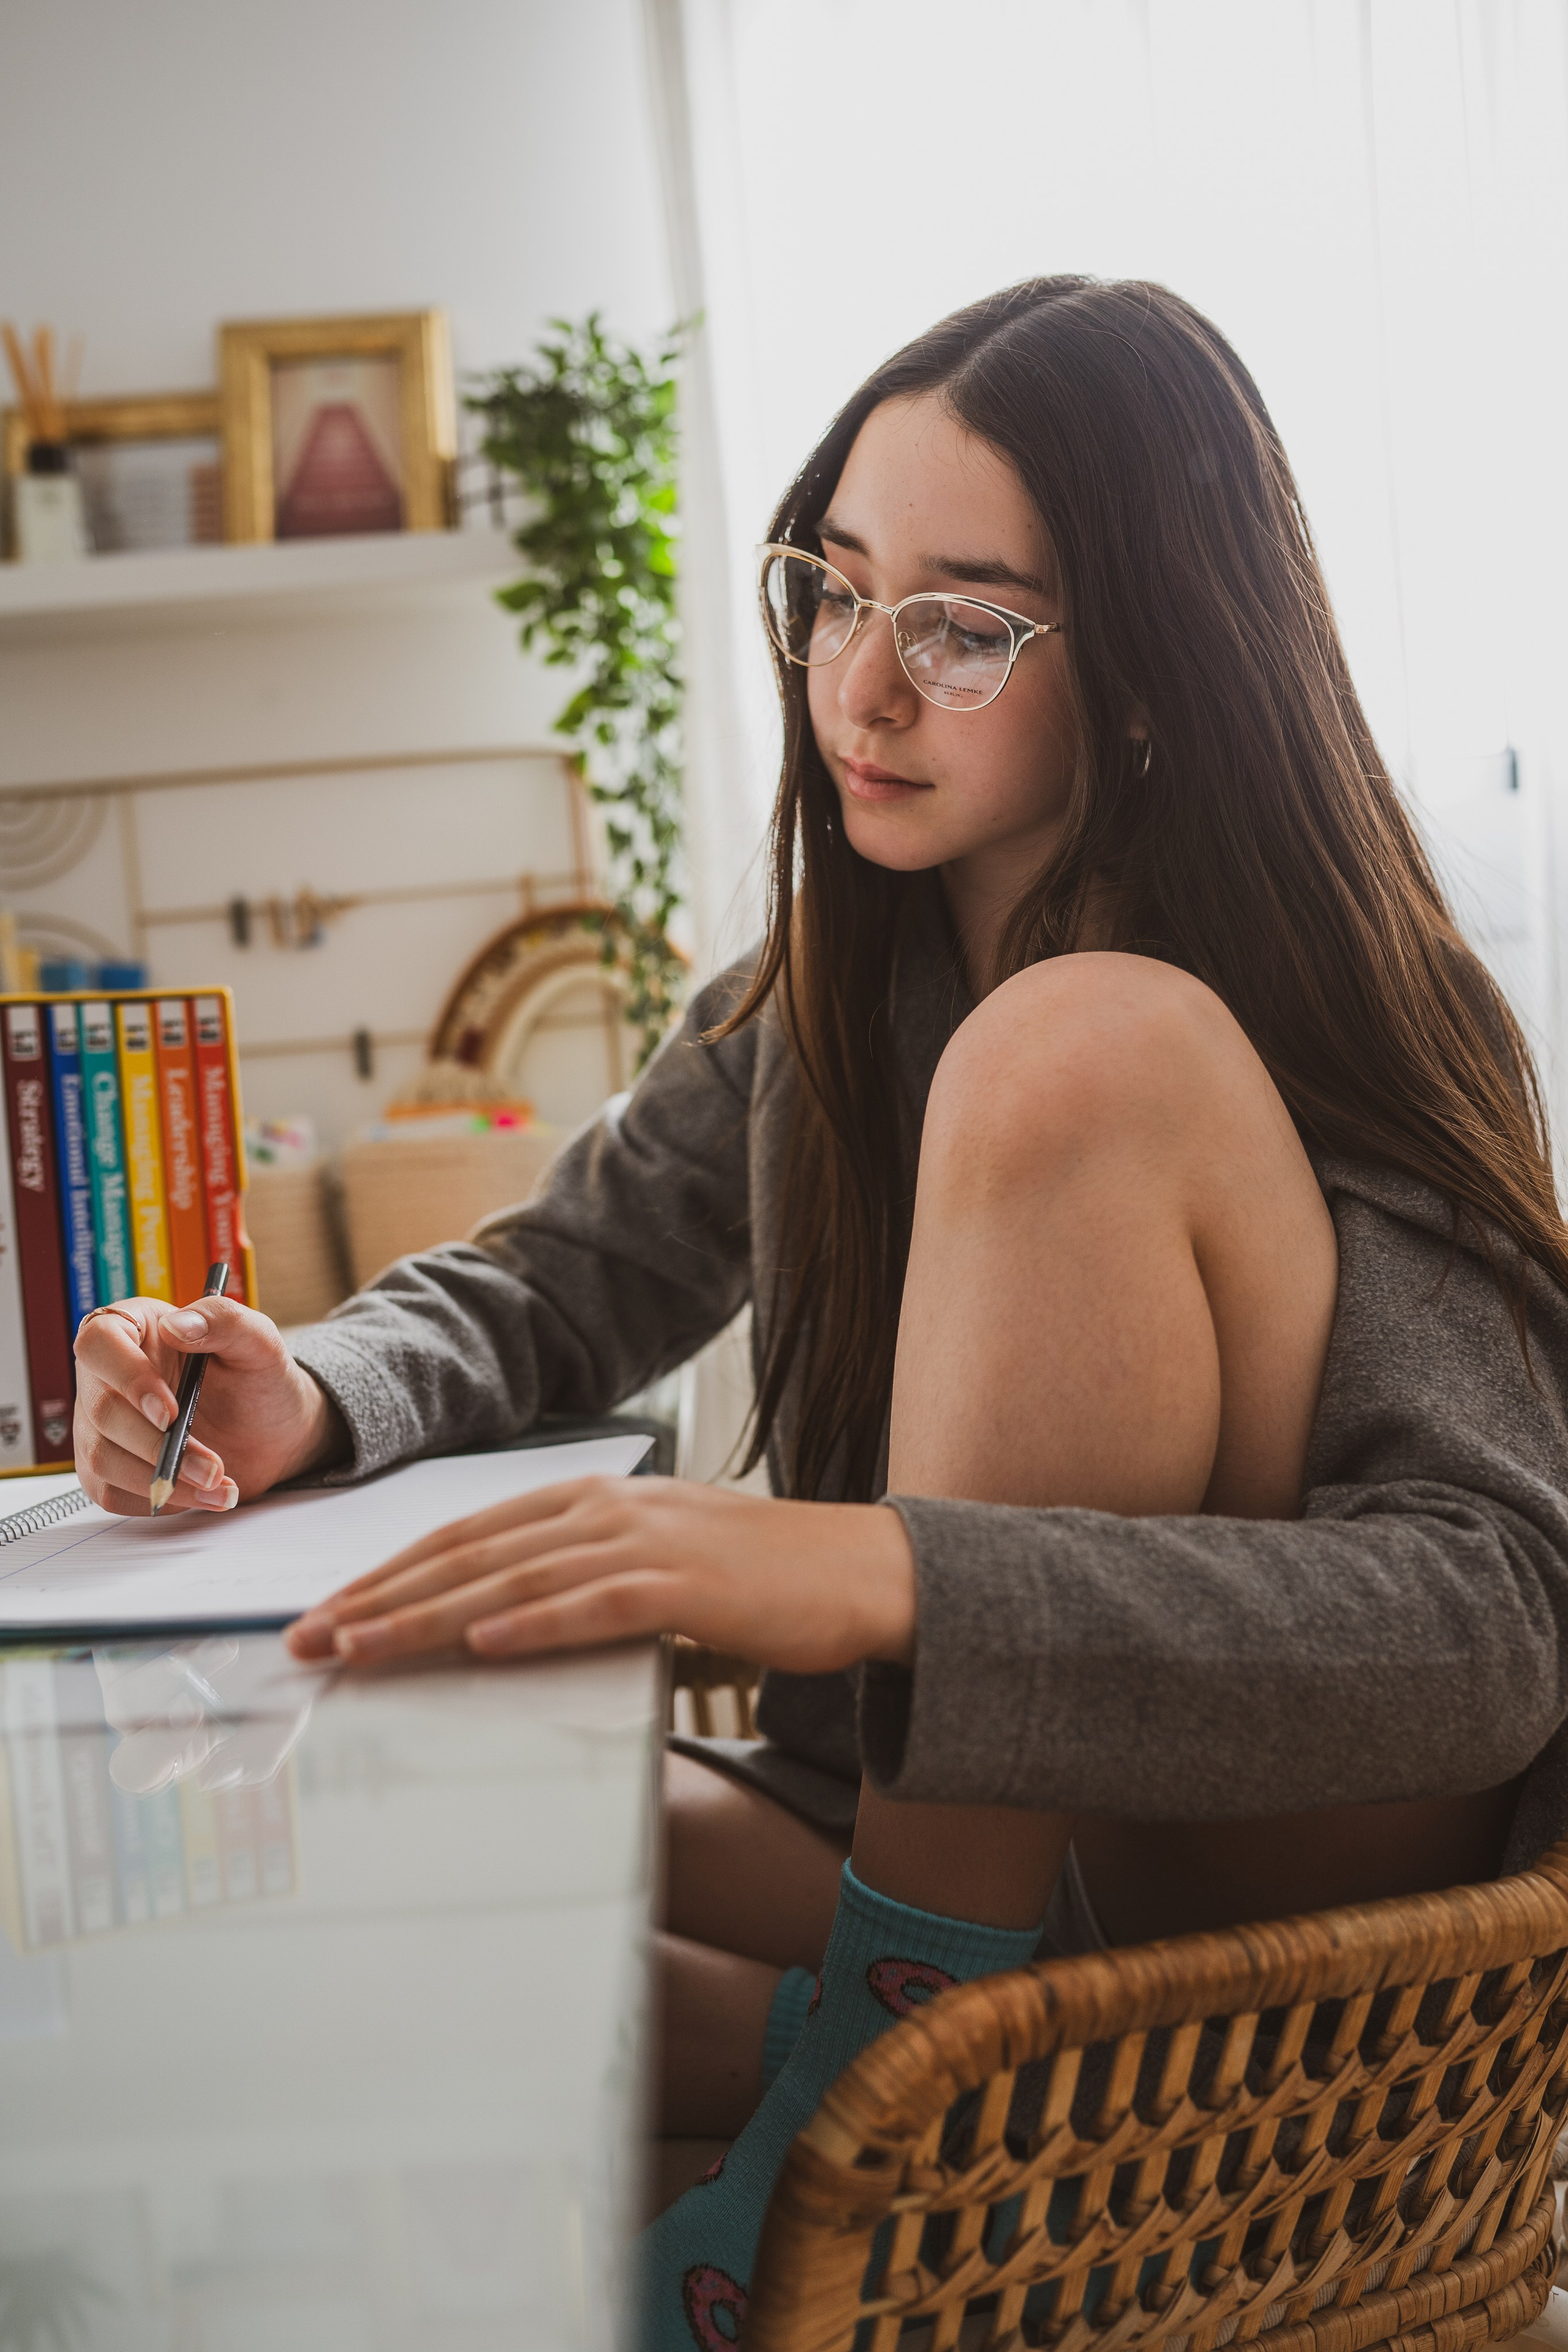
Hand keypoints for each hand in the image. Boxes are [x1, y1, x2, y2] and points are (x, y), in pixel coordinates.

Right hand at [73, 1295, 346, 1514]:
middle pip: (104, 1410)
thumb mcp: (259, 1342)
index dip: (127, 1378)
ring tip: (218, 1482)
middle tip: (213, 1465)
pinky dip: (161, 1499)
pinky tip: (203, 1495)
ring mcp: (101, 1426)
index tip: (169, 1413)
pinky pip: (114, 1492)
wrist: (272, 1433)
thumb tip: (178, 1325)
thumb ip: (225, 1320)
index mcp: (135, 1330)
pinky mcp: (107, 1469)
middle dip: (160, 1446)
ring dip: (164, 1479)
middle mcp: (107, 1377)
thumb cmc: (259, 1379)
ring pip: (103, 1458)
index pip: (99, 1342)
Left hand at [285, 1476, 916, 1672]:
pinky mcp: (686, 1586)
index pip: (465, 1534)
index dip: (387, 1573)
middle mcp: (606, 1508)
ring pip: (513, 1581)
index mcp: (591, 1497)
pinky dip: (535, 1625)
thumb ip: (579, 1577)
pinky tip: (482, 1644)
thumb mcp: (652, 1562)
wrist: (860, 1570)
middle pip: (469, 1554)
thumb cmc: (756, 1576)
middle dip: (379, 1598)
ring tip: (361, 1646)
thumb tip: (499, 1619)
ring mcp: (646, 1542)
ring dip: (428, 1616)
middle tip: (308, 1638)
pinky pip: (594, 1607)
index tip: (325, 1612)